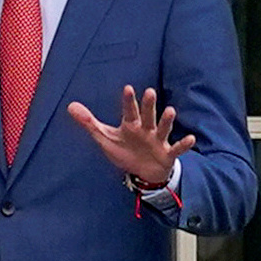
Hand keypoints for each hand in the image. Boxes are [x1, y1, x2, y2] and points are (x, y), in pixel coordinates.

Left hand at [65, 85, 195, 188]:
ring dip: (167, 121)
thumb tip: (70, 106)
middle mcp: (146, 129)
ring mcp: (157, 141)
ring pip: (163, 128)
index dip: (128, 101)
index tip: (128, 88)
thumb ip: (89, 122)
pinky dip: (183, 144)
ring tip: (171, 111)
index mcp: (131, 125)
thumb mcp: (104, 138)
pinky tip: (191, 139)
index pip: (129, 110)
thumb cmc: (125, 150)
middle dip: (149, 105)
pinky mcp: (167, 154)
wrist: (143, 172)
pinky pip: (176, 149)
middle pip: (147, 115)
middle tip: (150, 92)